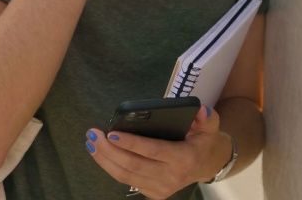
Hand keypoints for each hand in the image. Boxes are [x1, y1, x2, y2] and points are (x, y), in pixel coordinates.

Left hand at [85, 105, 231, 198]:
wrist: (206, 165)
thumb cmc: (202, 140)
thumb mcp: (210, 126)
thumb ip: (206, 117)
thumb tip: (200, 110)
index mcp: (183, 158)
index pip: (153, 151)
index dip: (131, 143)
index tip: (111, 133)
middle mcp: (171, 176)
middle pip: (133, 165)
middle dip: (108, 150)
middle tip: (92, 135)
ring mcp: (161, 188)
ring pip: (125, 176)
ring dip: (104, 159)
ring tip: (91, 142)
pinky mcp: (153, 193)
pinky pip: (127, 180)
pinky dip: (110, 167)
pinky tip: (100, 153)